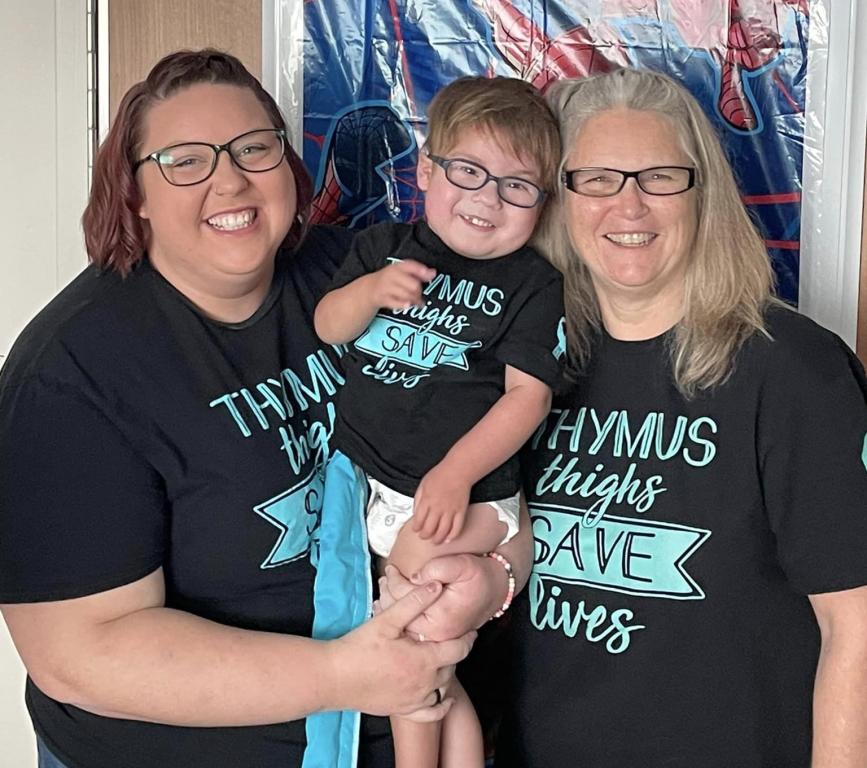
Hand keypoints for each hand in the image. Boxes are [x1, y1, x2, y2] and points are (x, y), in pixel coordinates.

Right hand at [329, 581, 474, 717]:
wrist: (334, 677)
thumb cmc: (359, 647)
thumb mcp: (387, 619)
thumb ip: (414, 602)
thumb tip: (436, 586)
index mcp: (424, 660)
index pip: (459, 648)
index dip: (467, 637)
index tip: (470, 628)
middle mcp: (425, 683)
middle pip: (452, 666)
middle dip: (454, 651)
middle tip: (450, 637)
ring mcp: (415, 699)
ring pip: (444, 687)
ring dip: (447, 672)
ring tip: (442, 658)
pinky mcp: (403, 709)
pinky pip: (431, 713)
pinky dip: (442, 705)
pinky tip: (444, 697)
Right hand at [371, 259, 435, 309]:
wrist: (370, 288)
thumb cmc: (391, 279)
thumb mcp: (403, 272)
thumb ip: (418, 272)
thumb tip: (433, 273)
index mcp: (397, 267)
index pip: (411, 266)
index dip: (422, 271)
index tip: (432, 275)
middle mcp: (391, 276)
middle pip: (413, 285)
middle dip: (419, 291)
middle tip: (420, 295)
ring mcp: (386, 287)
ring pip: (407, 295)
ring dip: (415, 300)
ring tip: (418, 303)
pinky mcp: (383, 299)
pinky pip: (397, 304)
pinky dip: (404, 305)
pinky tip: (409, 305)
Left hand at [380, 555, 508, 641]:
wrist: (495, 589)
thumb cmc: (479, 576)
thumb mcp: (462, 565)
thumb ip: (437, 569)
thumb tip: (414, 576)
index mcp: (441, 619)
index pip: (407, 601)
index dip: (395, 582)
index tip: (391, 568)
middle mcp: (436, 634)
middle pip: (401, 616)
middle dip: (388, 594)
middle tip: (384, 577)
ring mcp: (435, 637)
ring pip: (403, 623)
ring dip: (391, 604)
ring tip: (386, 586)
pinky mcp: (435, 634)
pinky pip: (410, 626)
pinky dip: (399, 613)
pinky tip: (391, 601)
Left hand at [412, 461, 470, 543]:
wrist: (459, 470)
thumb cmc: (440, 475)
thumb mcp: (423, 485)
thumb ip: (418, 500)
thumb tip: (415, 513)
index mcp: (427, 500)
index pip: (418, 521)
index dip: (416, 528)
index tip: (416, 530)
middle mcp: (438, 507)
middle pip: (429, 529)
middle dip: (425, 536)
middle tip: (424, 537)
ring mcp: (450, 510)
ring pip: (443, 532)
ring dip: (437, 539)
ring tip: (435, 541)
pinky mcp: (461, 511)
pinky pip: (457, 528)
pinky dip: (452, 536)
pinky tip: (448, 539)